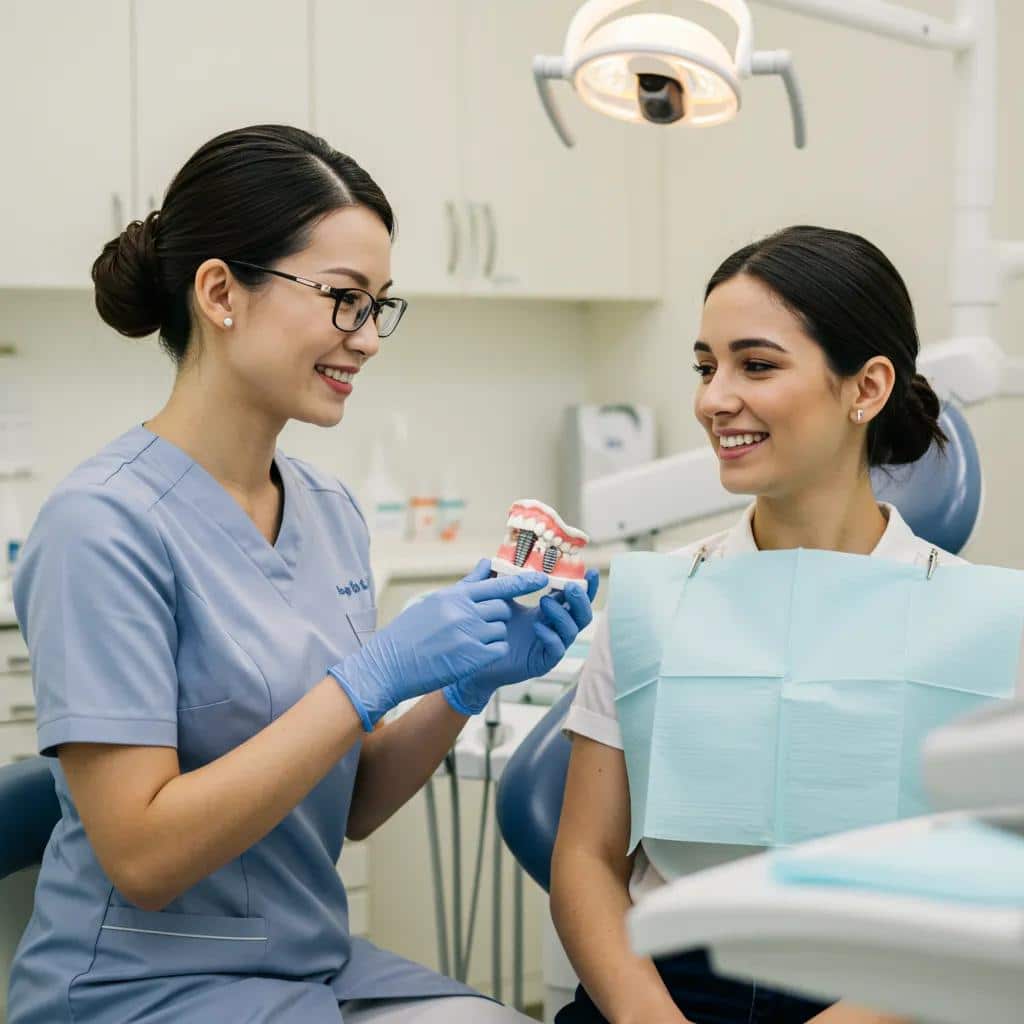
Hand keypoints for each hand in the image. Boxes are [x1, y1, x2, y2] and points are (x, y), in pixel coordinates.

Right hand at [328, 567, 548, 729]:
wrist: (389, 665)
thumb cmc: (409, 634)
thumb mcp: (435, 603)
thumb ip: (466, 586)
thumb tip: (486, 564)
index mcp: (454, 596)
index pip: (497, 584)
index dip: (523, 581)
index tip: (542, 579)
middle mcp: (463, 612)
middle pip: (502, 608)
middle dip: (497, 616)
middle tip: (477, 625)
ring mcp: (468, 634)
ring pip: (500, 629)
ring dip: (491, 636)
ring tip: (466, 643)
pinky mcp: (471, 657)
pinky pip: (497, 649)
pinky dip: (491, 652)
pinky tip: (472, 655)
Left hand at [442, 560, 598, 715]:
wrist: (477, 656)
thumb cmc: (488, 628)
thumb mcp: (491, 601)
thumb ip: (493, 582)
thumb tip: (486, 560)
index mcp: (548, 611)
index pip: (574, 598)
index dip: (586, 587)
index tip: (592, 572)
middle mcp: (554, 628)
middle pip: (581, 614)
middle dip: (580, 600)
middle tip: (570, 587)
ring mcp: (551, 645)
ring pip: (572, 630)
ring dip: (562, 614)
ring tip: (544, 602)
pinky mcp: (543, 662)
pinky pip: (557, 649)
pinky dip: (551, 636)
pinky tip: (537, 627)